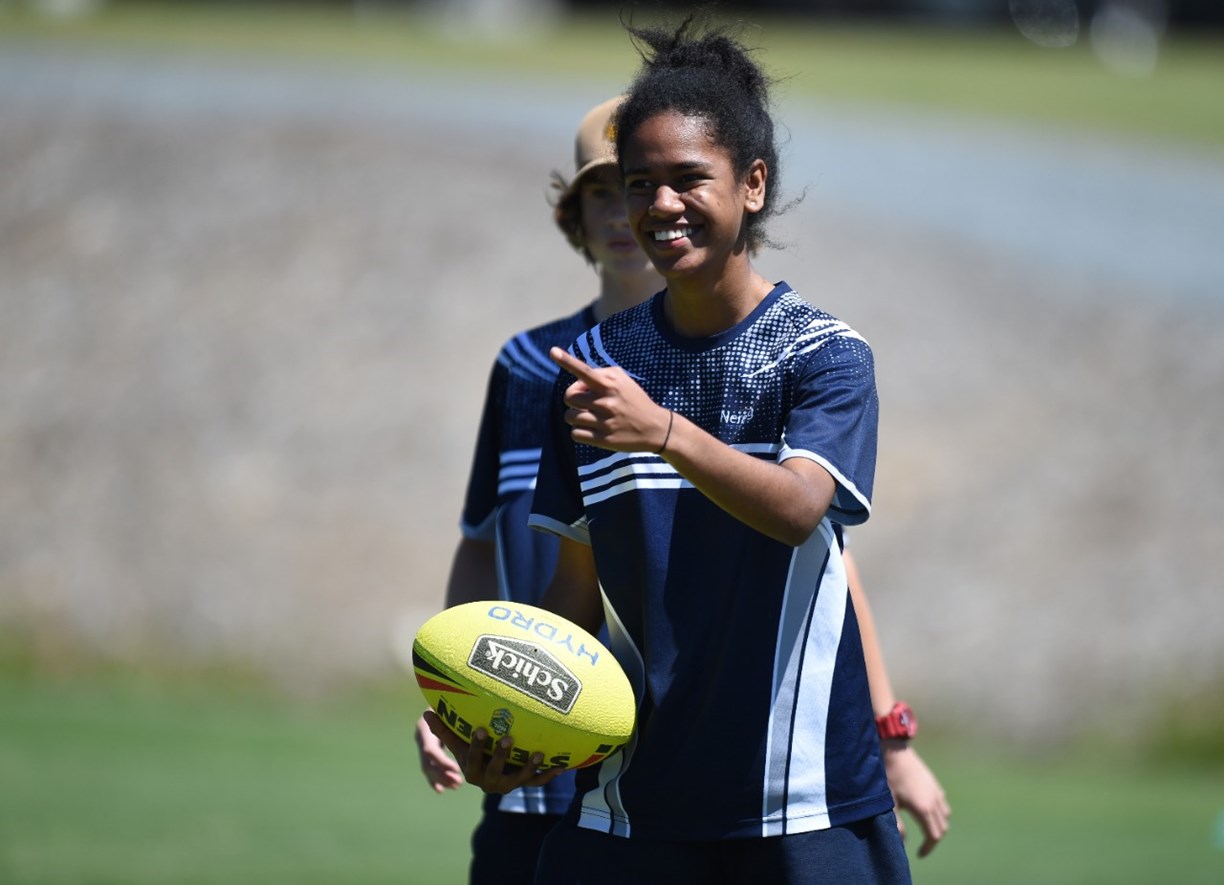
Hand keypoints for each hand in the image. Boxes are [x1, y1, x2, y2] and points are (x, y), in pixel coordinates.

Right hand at [422, 710, 567, 794]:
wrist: (490, 773)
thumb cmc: (473, 751)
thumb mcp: (459, 743)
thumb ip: (445, 729)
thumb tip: (426, 711)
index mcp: (472, 771)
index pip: (472, 759)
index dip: (476, 746)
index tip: (481, 728)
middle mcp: (490, 782)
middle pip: (495, 771)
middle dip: (501, 756)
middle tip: (508, 738)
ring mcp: (509, 784)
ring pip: (520, 779)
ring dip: (529, 767)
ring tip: (538, 753)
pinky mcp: (525, 783)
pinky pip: (538, 781)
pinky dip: (550, 774)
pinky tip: (562, 764)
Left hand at [549, 347, 670, 452]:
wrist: (655, 428)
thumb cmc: (633, 400)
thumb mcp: (622, 381)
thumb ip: (599, 375)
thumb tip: (577, 383)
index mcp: (611, 384)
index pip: (585, 371)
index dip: (567, 361)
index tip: (552, 351)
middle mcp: (607, 401)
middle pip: (569, 397)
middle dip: (573, 399)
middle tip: (585, 402)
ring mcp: (605, 421)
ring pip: (569, 416)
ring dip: (575, 416)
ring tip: (589, 416)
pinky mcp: (603, 440)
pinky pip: (575, 434)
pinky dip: (579, 431)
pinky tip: (591, 429)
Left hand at [883, 743, 950, 857]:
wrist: (894, 751)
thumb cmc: (888, 777)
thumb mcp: (889, 804)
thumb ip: (896, 825)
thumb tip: (903, 842)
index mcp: (924, 809)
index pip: (934, 836)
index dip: (928, 848)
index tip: (919, 854)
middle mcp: (935, 801)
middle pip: (942, 828)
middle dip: (934, 840)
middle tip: (922, 845)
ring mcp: (936, 791)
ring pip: (945, 816)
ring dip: (938, 826)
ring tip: (925, 830)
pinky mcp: (934, 783)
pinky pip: (943, 804)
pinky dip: (939, 814)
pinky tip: (926, 812)